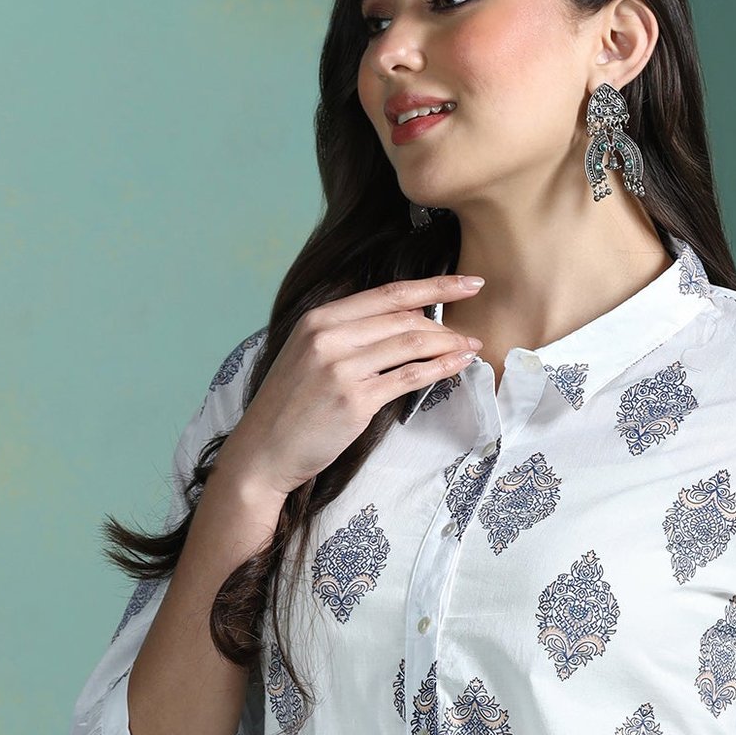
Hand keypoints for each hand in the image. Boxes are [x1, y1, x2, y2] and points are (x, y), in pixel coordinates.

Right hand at [215, 273, 486, 501]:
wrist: (263, 451)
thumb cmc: (290, 407)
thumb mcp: (309, 355)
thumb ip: (349, 334)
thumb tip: (405, 318)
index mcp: (318, 319)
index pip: (388, 294)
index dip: (434, 286)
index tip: (468, 283)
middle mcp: (328, 337)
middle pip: (403, 318)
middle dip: (446, 320)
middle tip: (472, 328)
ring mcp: (341, 369)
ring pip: (411, 344)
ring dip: (448, 344)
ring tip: (470, 347)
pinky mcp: (354, 401)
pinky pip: (409, 377)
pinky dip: (439, 369)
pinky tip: (458, 365)